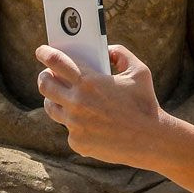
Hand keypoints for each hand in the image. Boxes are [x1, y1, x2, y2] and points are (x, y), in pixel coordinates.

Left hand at [36, 44, 166, 167]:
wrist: (152, 140)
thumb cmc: (146, 103)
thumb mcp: (139, 71)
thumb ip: (121, 54)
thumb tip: (108, 50)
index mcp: (89, 81)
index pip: (55, 62)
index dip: (45, 53)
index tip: (41, 51)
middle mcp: (77, 102)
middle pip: (44, 84)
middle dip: (44, 76)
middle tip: (48, 75)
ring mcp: (74, 124)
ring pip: (51, 107)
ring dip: (54, 99)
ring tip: (61, 97)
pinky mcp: (77, 142)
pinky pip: (68, 129)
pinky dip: (75, 124)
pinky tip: (87, 122)